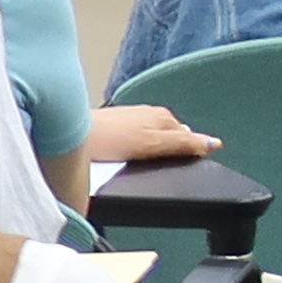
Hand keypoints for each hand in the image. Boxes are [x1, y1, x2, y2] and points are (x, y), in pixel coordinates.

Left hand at [93, 104, 219, 165]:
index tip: (186, 166)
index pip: (188, 135)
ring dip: (147, 151)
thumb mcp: (154, 144)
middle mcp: (146, 113)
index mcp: (162, 116)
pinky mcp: (110, 126)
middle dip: (167, 152)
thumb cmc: (108, 138)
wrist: (67, 133)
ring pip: (148, 138)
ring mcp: (128, 118)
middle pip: (168, 136)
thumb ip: (184, 144)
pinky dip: (130, 149)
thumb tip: (214, 143)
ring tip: (136, 164)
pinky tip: (119, 158)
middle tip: (158, 169)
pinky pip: (129, 140)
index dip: (188, 152)